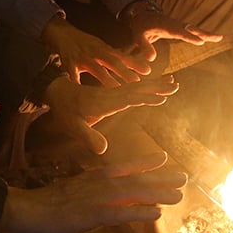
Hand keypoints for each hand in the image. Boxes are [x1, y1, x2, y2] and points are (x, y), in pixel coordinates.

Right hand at [0, 151, 185, 232]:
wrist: (26, 209)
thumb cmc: (44, 204)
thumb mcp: (69, 193)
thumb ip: (87, 193)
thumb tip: (98, 199)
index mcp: (92, 178)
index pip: (122, 167)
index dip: (143, 162)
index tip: (162, 157)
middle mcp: (98, 183)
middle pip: (134, 178)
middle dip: (160, 178)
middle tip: (183, 177)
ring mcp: (96, 198)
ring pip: (133, 192)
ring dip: (157, 192)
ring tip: (179, 194)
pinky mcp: (92, 214)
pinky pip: (121, 212)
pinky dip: (139, 212)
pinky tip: (156, 213)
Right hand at [41, 15, 152, 86]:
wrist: (62, 34)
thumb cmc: (87, 44)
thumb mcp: (104, 47)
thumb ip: (122, 55)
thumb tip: (147, 59)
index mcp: (105, 49)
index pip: (123, 56)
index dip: (135, 63)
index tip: (148, 71)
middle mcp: (96, 52)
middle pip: (112, 62)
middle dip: (124, 71)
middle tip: (137, 81)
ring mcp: (82, 58)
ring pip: (96, 69)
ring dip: (106, 78)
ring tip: (117, 89)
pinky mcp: (69, 63)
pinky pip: (73, 73)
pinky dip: (76, 81)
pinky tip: (80, 89)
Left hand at [42, 73, 178, 154]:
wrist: (58, 92)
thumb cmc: (66, 111)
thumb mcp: (73, 127)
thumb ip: (88, 137)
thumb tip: (103, 150)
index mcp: (103, 102)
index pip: (126, 99)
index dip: (143, 98)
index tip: (160, 98)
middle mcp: (110, 94)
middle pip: (136, 89)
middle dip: (156, 87)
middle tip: (175, 85)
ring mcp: (112, 91)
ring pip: (137, 87)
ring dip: (155, 84)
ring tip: (173, 82)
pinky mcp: (113, 91)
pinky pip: (132, 87)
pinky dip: (146, 85)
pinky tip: (156, 85)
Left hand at [125, 8, 223, 62]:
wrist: (142, 15)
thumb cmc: (140, 25)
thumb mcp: (138, 36)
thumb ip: (144, 46)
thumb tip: (152, 59)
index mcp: (165, 26)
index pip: (178, 32)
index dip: (189, 37)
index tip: (200, 41)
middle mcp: (174, 24)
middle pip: (191, 29)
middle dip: (204, 33)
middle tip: (218, 37)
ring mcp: (178, 25)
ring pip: (194, 30)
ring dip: (207, 34)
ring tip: (220, 37)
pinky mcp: (179, 28)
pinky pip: (192, 31)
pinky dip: (202, 34)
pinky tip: (210, 39)